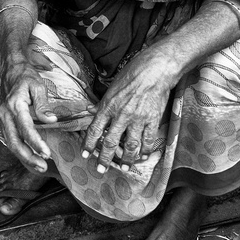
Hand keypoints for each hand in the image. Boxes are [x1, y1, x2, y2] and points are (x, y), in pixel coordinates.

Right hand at [0, 51, 55, 172]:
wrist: (11, 69)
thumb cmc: (25, 76)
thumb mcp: (38, 86)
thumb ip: (43, 105)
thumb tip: (50, 121)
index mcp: (15, 104)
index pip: (25, 128)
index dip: (36, 142)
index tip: (47, 153)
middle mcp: (5, 113)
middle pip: (14, 141)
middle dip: (28, 157)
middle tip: (42, 166)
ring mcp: (2, 118)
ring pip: (10, 143)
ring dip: (24, 157)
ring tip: (39, 166)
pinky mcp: (4, 120)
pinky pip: (10, 139)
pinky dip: (20, 150)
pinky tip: (30, 157)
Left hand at [83, 44, 180, 171]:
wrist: (154, 70)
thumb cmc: (131, 75)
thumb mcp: (111, 88)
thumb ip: (101, 103)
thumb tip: (90, 110)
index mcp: (108, 106)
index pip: (95, 129)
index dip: (89, 144)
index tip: (85, 154)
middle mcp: (121, 115)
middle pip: (110, 142)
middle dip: (104, 158)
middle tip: (101, 170)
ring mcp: (137, 119)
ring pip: (130, 145)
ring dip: (126, 159)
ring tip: (123, 167)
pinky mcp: (152, 119)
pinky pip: (148, 140)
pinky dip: (146, 151)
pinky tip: (144, 157)